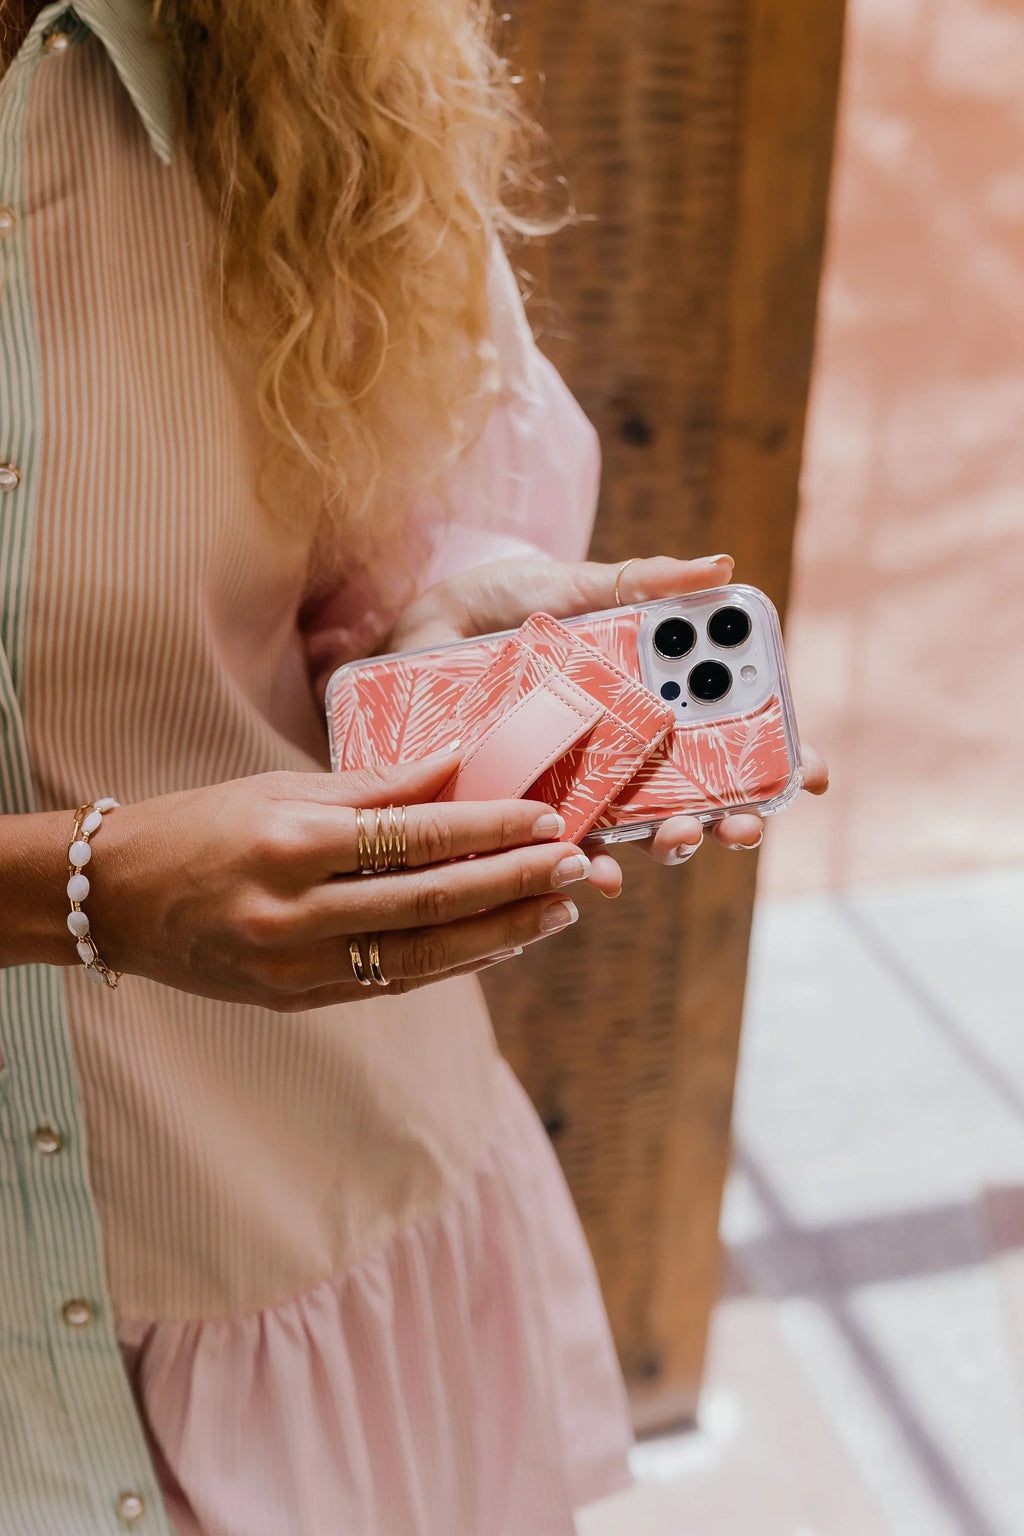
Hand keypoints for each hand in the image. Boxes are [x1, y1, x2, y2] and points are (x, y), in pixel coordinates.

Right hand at [88, 757, 593, 1010]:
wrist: (112, 901)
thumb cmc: (199, 828)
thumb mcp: (281, 790)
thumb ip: (376, 786)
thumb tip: (460, 760)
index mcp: (290, 845)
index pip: (413, 836)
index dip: (488, 827)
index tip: (546, 816)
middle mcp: (294, 914)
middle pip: (431, 901)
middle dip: (514, 883)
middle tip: (575, 866)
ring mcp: (295, 968)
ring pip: (422, 953)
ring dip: (501, 933)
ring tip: (558, 909)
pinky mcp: (298, 1000)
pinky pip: (394, 980)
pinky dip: (455, 962)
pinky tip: (502, 942)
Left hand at [384, 553, 828, 894]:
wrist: (411, 628)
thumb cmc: (501, 603)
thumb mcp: (571, 586)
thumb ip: (640, 583)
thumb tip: (719, 565)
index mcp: (649, 696)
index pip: (729, 733)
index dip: (778, 757)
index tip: (811, 772)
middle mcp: (624, 748)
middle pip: (698, 794)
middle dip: (730, 816)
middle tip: (742, 825)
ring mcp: (579, 783)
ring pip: (642, 831)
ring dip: (670, 846)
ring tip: (676, 844)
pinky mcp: (525, 808)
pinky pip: (564, 849)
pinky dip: (587, 866)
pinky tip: (599, 872)